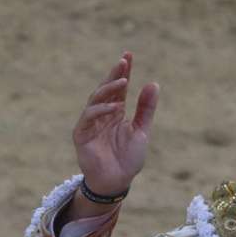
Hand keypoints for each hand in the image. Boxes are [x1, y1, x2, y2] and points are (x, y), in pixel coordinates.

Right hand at [73, 52, 159, 197]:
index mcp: (116, 112)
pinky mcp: (81, 133)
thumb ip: (146, 109)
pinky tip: (114, 107)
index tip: (129, 55)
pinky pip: (89, 117)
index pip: (119, 88)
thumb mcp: (142, 131)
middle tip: (124, 60)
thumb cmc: (128, 158)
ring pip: (96, 99)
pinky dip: (100, 109)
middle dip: (114, 74)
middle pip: (106, 89)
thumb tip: (153, 83)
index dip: (123, 71)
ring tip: (123, 80)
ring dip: (108, 88)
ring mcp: (90, 123)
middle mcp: (102, 114)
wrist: (117, 181)